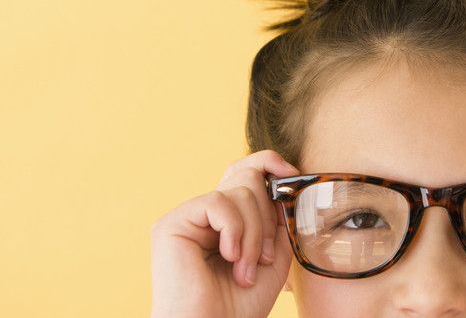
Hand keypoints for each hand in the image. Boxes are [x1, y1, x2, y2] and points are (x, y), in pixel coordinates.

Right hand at [150, 150, 298, 317]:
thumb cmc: (240, 304)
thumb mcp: (273, 254)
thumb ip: (279, 219)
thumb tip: (284, 186)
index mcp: (228, 218)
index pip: (246, 171)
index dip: (269, 164)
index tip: (292, 175)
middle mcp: (205, 213)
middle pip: (248, 178)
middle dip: (267, 218)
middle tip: (264, 258)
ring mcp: (188, 217)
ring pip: (239, 192)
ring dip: (254, 233)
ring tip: (246, 269)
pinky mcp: (172, 224)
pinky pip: (217, 202)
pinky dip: (234, 229)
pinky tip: (229, 256)